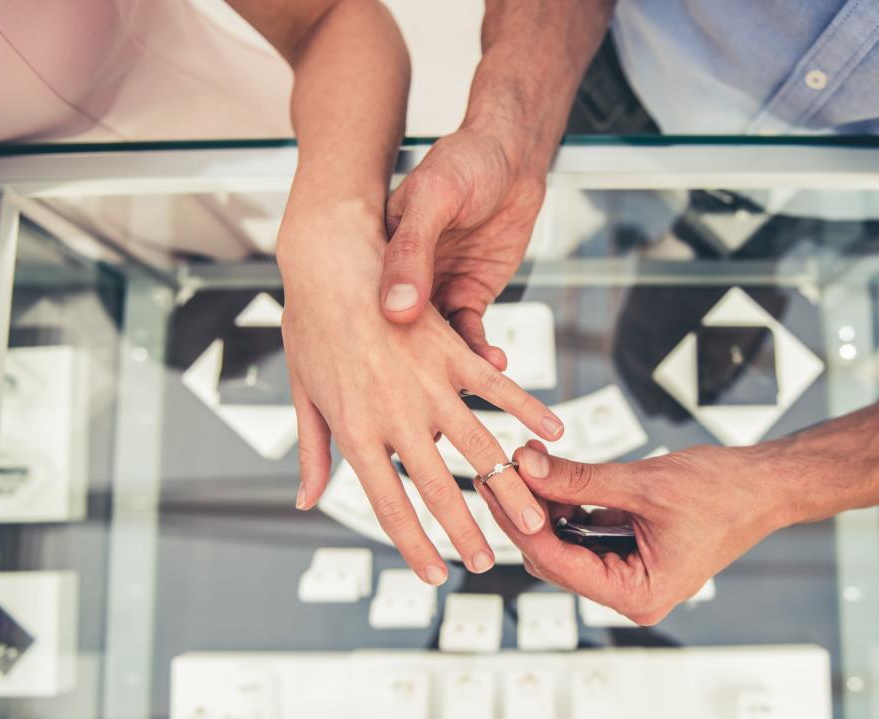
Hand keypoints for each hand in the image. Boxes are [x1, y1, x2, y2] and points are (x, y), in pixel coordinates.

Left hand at [278, 210, 563, 584]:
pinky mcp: (452, 350)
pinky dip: (529, 409)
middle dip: (467, 532)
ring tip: (534, 517)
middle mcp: (396, 415)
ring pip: (479, 447)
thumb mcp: (303, 393)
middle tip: (489, 562)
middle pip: (440, 488)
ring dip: (509, 487)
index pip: (389, 505)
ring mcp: (429, 383)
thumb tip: (306, 500)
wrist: (331, 256)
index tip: (433, 573)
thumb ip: (311, 451)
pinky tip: (553, 431)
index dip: (413, 545)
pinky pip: (498, 388)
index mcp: (356, 430)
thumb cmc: (311, 322)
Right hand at [379, 128, 545, 368]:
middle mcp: (405, 276)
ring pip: (435, 343)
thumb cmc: (465, 163)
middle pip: (398, 334)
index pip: (365, 304)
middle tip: (413, 403)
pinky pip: (469, 332)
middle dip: (405, 372)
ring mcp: (437, 288)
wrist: (512, 156)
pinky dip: (479, 351)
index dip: (368, 343)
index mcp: (381, 252)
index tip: (369, 374)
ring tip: (462, 390)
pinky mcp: (469, 294)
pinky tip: (491, 364)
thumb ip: (414, 250)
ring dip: (449, 368)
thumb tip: (397, 308)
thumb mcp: (433, 199)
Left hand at [477, 440, 791, 623]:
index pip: (559, 563)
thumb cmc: (723, 493)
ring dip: (543, 504)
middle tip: (500, 470)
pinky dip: (565, 503)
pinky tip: (549, 472)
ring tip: (524, 463)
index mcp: (639, 594)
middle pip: (554, 556)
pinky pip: (581, 531)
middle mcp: (629, 592)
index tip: (498, 488)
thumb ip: (579, 479)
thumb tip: (527, 466)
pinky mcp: (626, 550)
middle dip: (526, 512)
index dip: (522, 523)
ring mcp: (627, 572)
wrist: (762, 485)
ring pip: (563, 543)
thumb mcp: (641, 484)